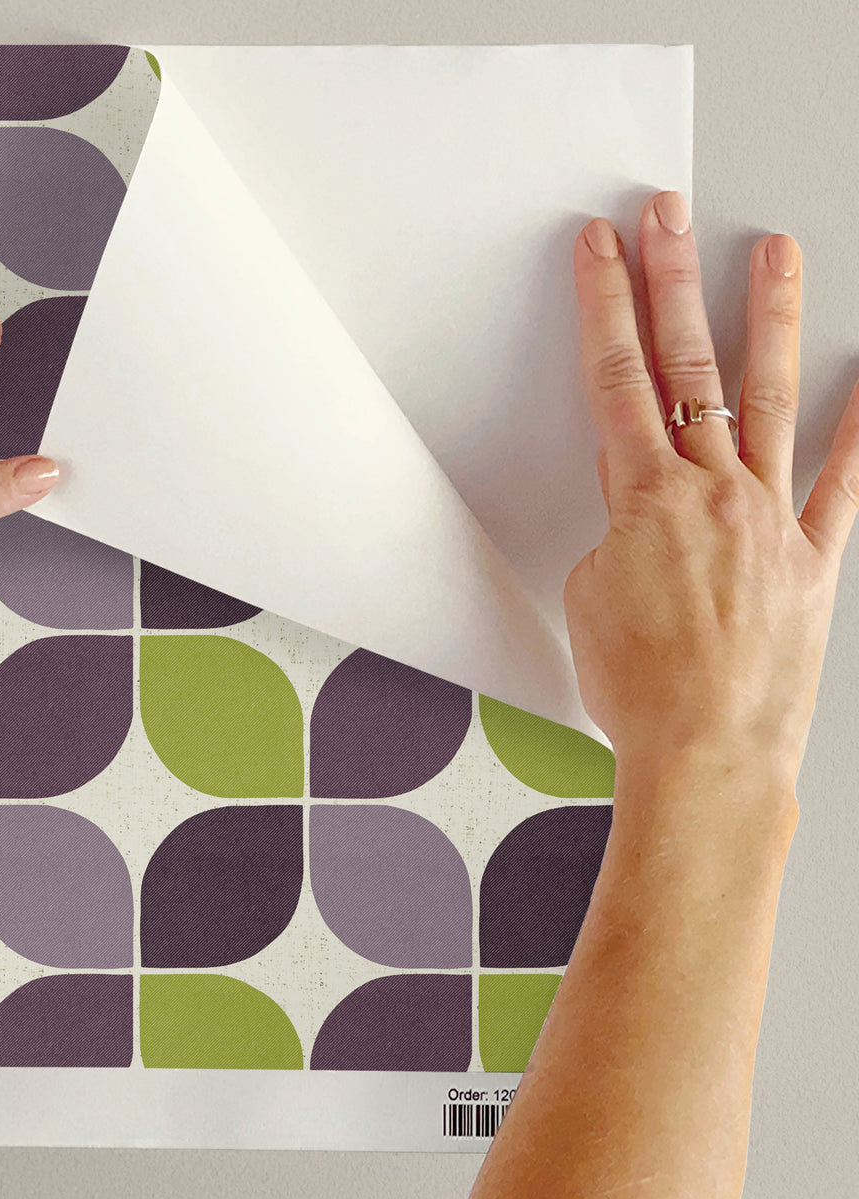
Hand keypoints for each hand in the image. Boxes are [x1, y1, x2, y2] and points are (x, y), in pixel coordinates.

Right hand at [564, 189, 858, 791]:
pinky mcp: (810, 556)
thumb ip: (615, 526)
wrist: (706, 753)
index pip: (616, 378)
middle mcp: (711, 493)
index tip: (601, 248)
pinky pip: (843, 483)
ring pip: (766, 399)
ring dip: (767, 319)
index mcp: (643, 499)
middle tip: (667, 217)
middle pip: (685, 367)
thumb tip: (634, 495)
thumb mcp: (592, 593)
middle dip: (670, 282)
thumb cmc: (640, 687)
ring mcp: (769, 517)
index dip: (605, 305)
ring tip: (776, 254)